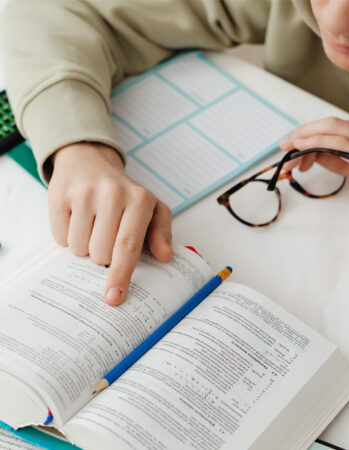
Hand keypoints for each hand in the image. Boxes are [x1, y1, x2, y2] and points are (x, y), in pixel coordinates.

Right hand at [48, 142, 173, 304]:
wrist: (90, 162)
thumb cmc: (125, 193)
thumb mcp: (152, 208)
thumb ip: (161, 233)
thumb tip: (166, 256)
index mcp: (139, 200)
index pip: (128, 246)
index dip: (121, 274)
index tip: (114, 297)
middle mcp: (112, 194)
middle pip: (101, 254)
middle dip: (103, 256)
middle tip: (108, 236)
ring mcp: (84, 194)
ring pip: (79, 249)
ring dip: (85, 247)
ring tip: (94, 225)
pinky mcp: (59, 196)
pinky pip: (60, 238)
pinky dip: (68, 236)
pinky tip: (78, 219)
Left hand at [280, 117, 348, 233]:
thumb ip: (343, 160)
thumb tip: (317, 155)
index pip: (336, 126)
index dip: (311, 133)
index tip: (294, 145)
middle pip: (330, 124)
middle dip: (303, 133)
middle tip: (284, 146)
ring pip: (332, 129)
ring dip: (305, 139)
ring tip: (289, 152)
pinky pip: (340, 144)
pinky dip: (317, 144)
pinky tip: (303, 150)